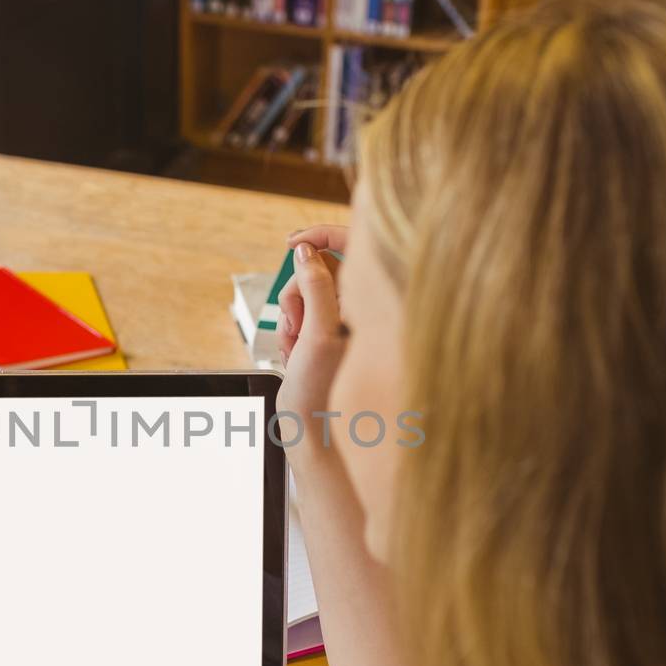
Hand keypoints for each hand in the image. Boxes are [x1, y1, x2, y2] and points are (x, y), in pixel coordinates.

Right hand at [277, 227, 347, 442]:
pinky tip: (295, 354)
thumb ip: (315, 287)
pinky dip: (292, 329)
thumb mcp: (317, 334)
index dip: (320, 237)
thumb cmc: (321, 392)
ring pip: (307, 291)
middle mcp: (364, 310)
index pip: (353, 246)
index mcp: (373, 305)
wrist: (311, 429)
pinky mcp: (329, 332)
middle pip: (320, 269)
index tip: (292, 243)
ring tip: (294, 347)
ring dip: (291, 316)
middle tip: (295, 325)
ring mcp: (346, 322)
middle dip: (297, 293)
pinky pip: (303, 312)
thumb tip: (307, 251)